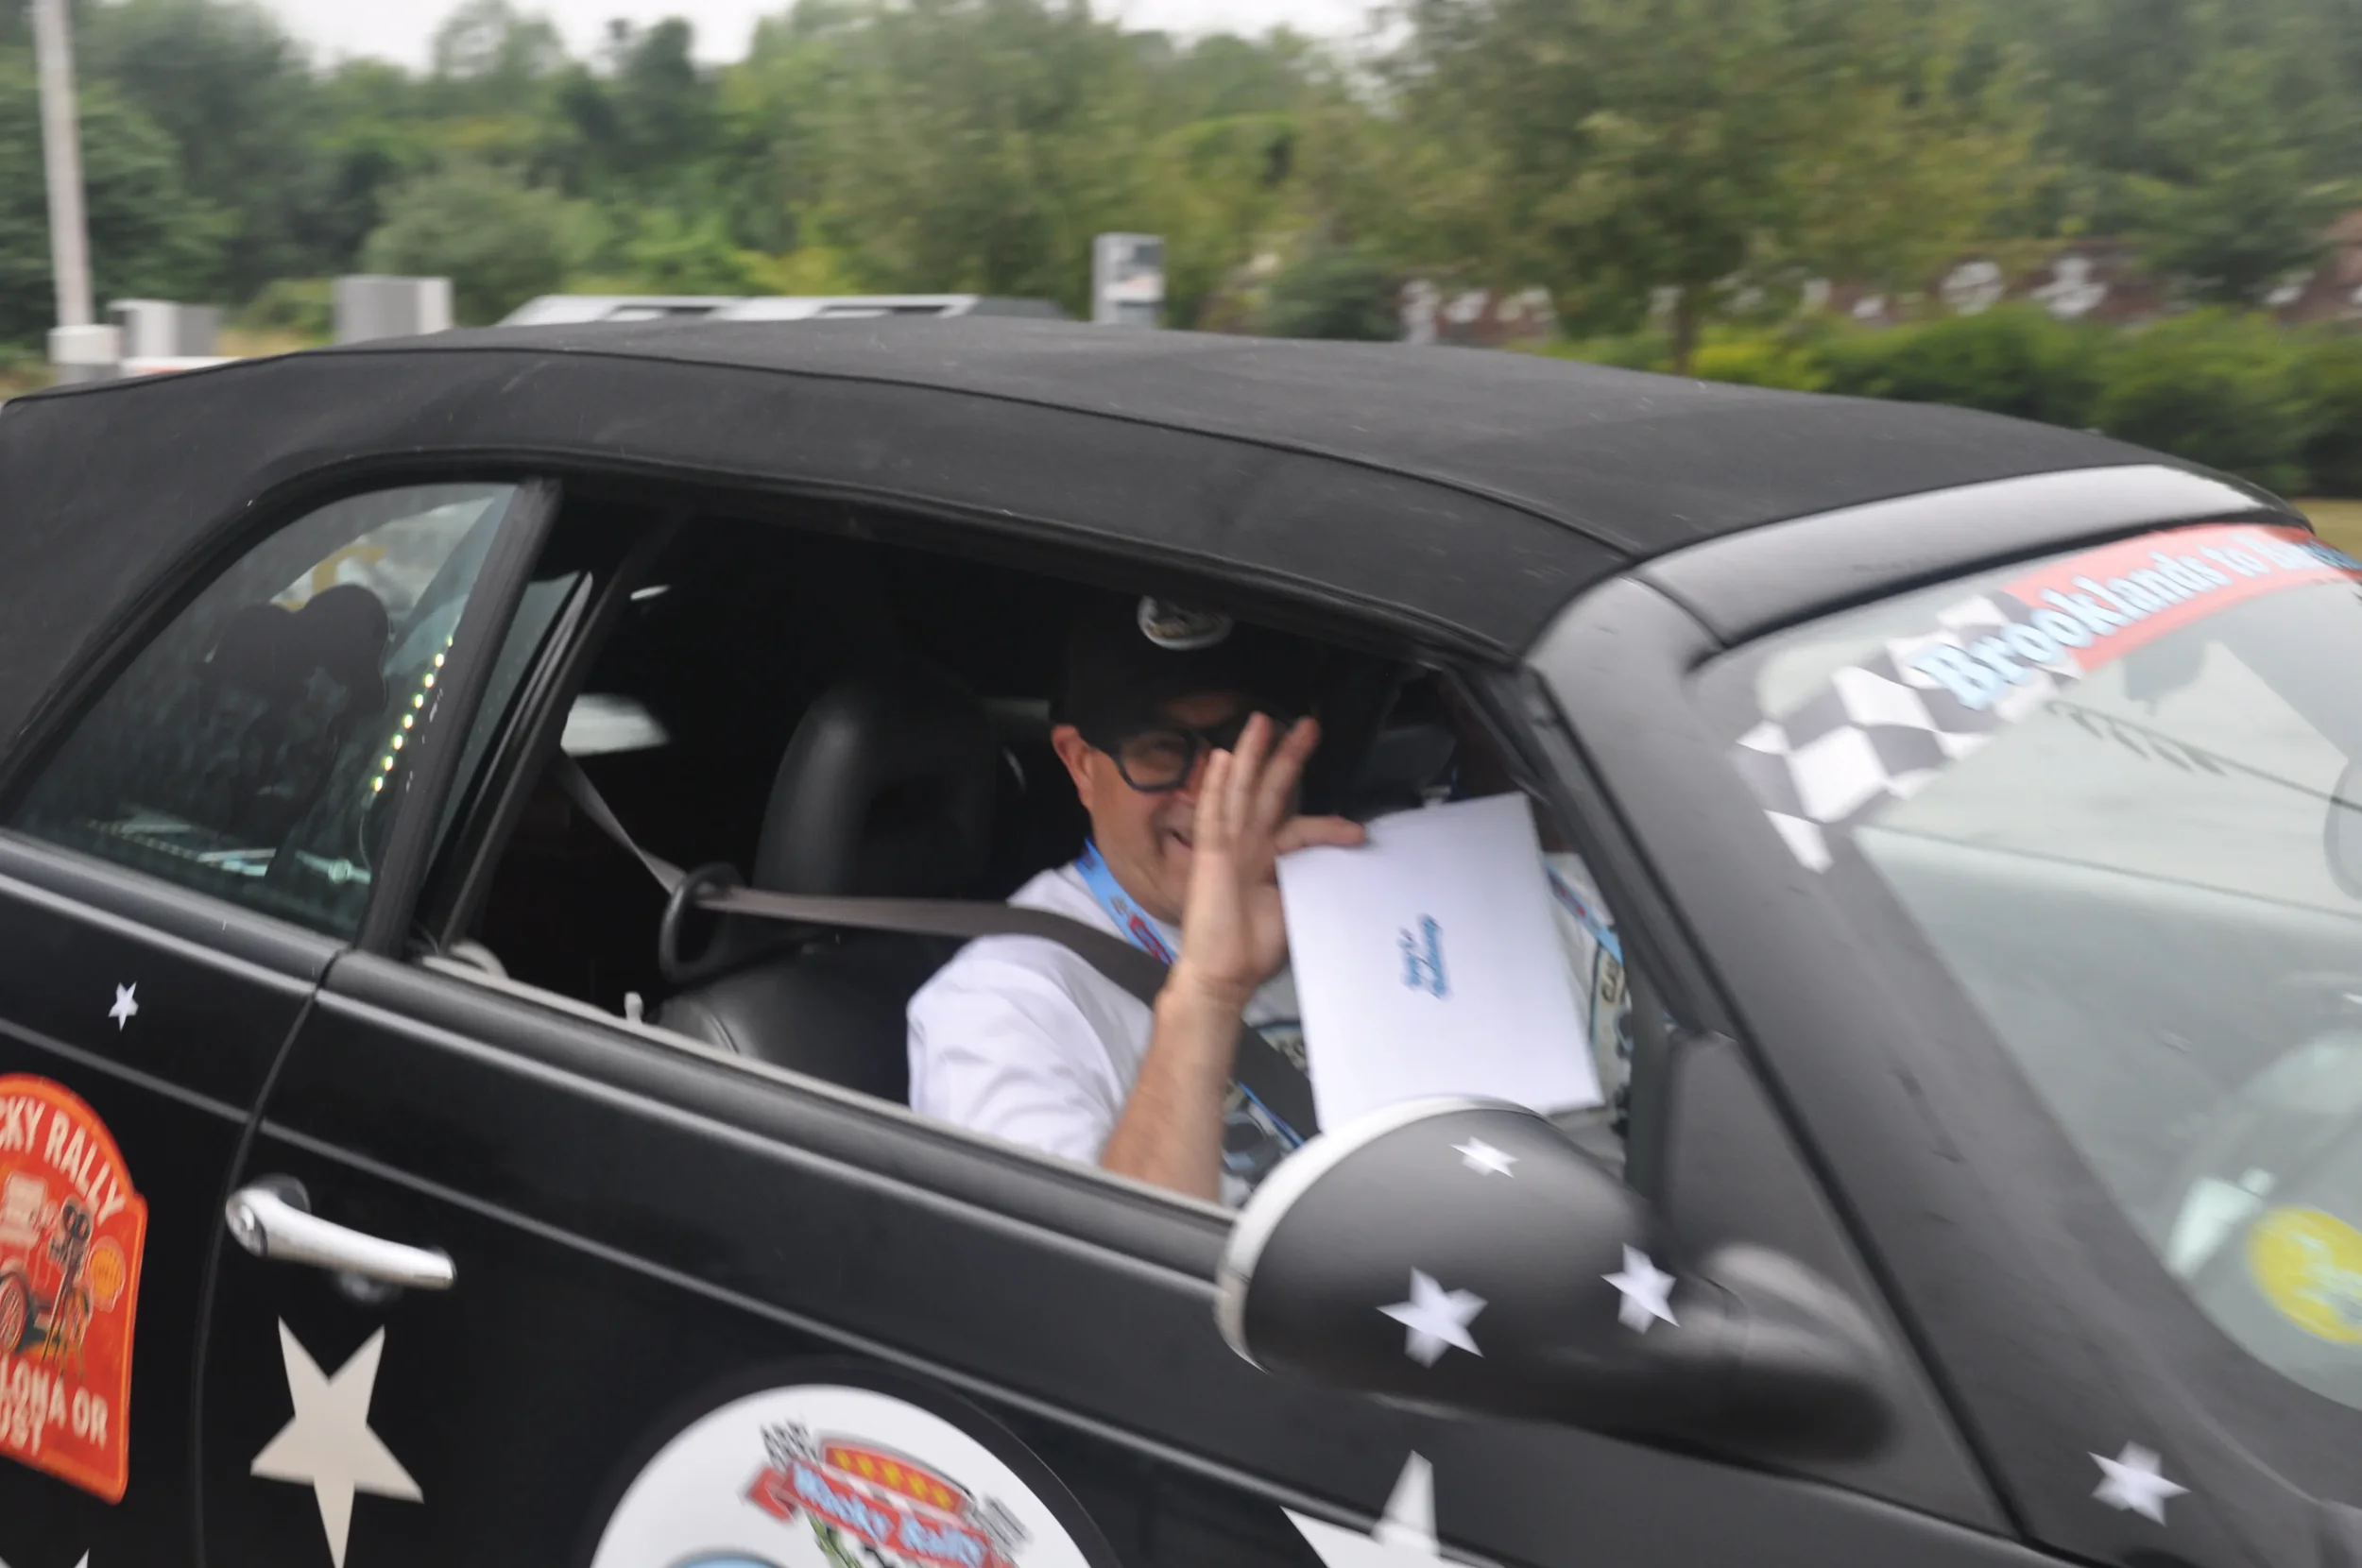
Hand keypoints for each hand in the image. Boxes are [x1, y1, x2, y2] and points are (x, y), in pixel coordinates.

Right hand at [1169, 713, 1365, 1007]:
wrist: (1224, 975)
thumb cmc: (1254, 949)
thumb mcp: (1296, 908)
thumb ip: (1310, 881)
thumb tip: (1341, 870)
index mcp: (1265, 859)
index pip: (1301, 828)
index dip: (1331, 825)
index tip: (1360, 832)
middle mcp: (1246, 846)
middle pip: (1269, 793)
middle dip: (1288, 758)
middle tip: (1309, 725)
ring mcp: (1225, 847)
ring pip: (1240, 792)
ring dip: (1250, 756)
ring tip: (1262, 722)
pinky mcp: (1209, 855)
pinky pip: (1214, 814)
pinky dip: (1218, 786)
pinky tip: (1224, 759)